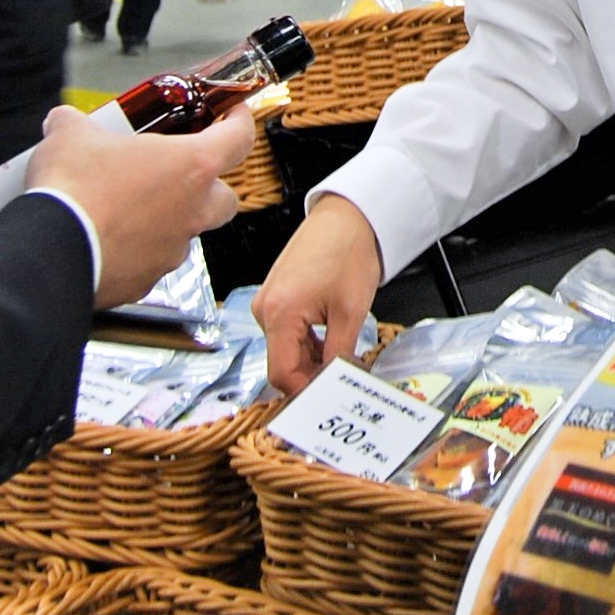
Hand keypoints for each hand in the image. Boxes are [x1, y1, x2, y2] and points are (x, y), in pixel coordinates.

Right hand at [26, 104, 250, 306]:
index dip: (240, 122)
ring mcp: (171, 251)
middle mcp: (191, 212)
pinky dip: (137, 251)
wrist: (52, 249)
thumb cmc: (75, 189)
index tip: (234, 115)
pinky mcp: (146, 281)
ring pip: (186, 233)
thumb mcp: (70, 134)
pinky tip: (109, 239)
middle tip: (179, 173)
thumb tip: (64, 122)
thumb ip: (75, 123)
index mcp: (190, 166)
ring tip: (130, 207)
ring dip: (168, 220)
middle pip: (224, 199)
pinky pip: (151, 262)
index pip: (238, 139)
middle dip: (209, 187)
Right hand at [253, 194, 383, 396]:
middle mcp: (264, 309)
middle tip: (344, 379)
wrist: (345, 217)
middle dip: (311, 375)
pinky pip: (285, 333)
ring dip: (311, 359)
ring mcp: (266, 302)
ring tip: (342, 355)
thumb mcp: (350, 312)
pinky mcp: (274, 297)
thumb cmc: (347, 253)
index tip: (332, 396)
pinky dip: (306, 343)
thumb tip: (335, 385)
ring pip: (285, 350)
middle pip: (282, 363)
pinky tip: (329, 339)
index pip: (281, 374)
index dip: (307, 391)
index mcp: (278, 313)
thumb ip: (339, 355)